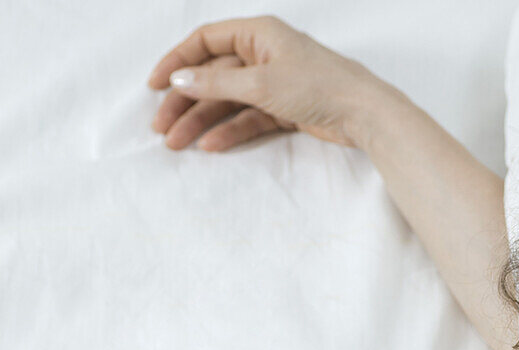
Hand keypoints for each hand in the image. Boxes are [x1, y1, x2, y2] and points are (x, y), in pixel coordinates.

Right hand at [147, 15, 381, 151]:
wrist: (363, 113)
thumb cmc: (318, 86)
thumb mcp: (261, 83)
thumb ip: (217, 82)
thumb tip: (179, 78)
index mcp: (258, 33)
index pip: (205, 41)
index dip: (176, 61)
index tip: (153, 85)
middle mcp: (263, 54)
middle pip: (213, 75)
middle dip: (185, 101)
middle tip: (161, 128)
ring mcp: (273, 83)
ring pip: (228, 100)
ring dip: (202, 121)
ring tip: (178, 144)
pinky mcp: (284, 109)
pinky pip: (248, 118)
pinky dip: (230, 131)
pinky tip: (211, 146)